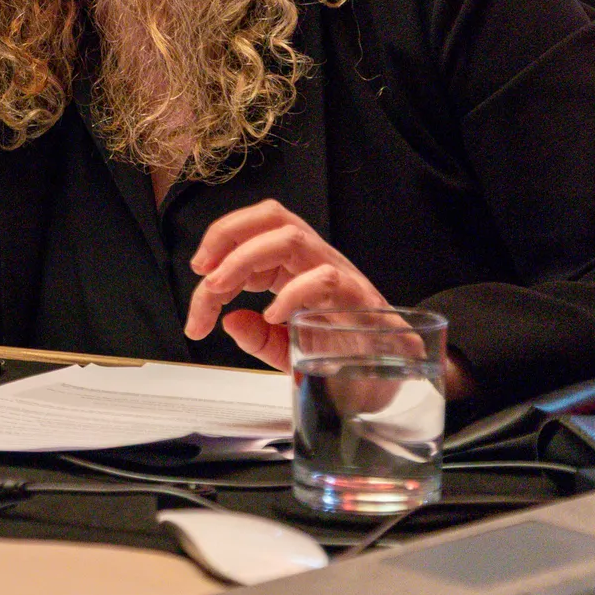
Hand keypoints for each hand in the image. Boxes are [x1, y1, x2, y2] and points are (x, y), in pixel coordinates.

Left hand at [183, 199, 387, 371]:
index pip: (253, 230)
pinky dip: (291, 295)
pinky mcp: (359, 300)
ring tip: (220, 290)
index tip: (198, 280)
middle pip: (272, 215)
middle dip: (227, 234)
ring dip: (244, 260)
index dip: (218, 246)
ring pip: (291, 238)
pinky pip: (324, 279)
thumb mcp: (289, 350)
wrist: (395, 379)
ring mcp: (339, 275)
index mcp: (295, 264)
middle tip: (203, 273)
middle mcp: (316, 260)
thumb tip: (230, 321)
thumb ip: (258, 337)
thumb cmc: (344, 356)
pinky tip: (274, 317)